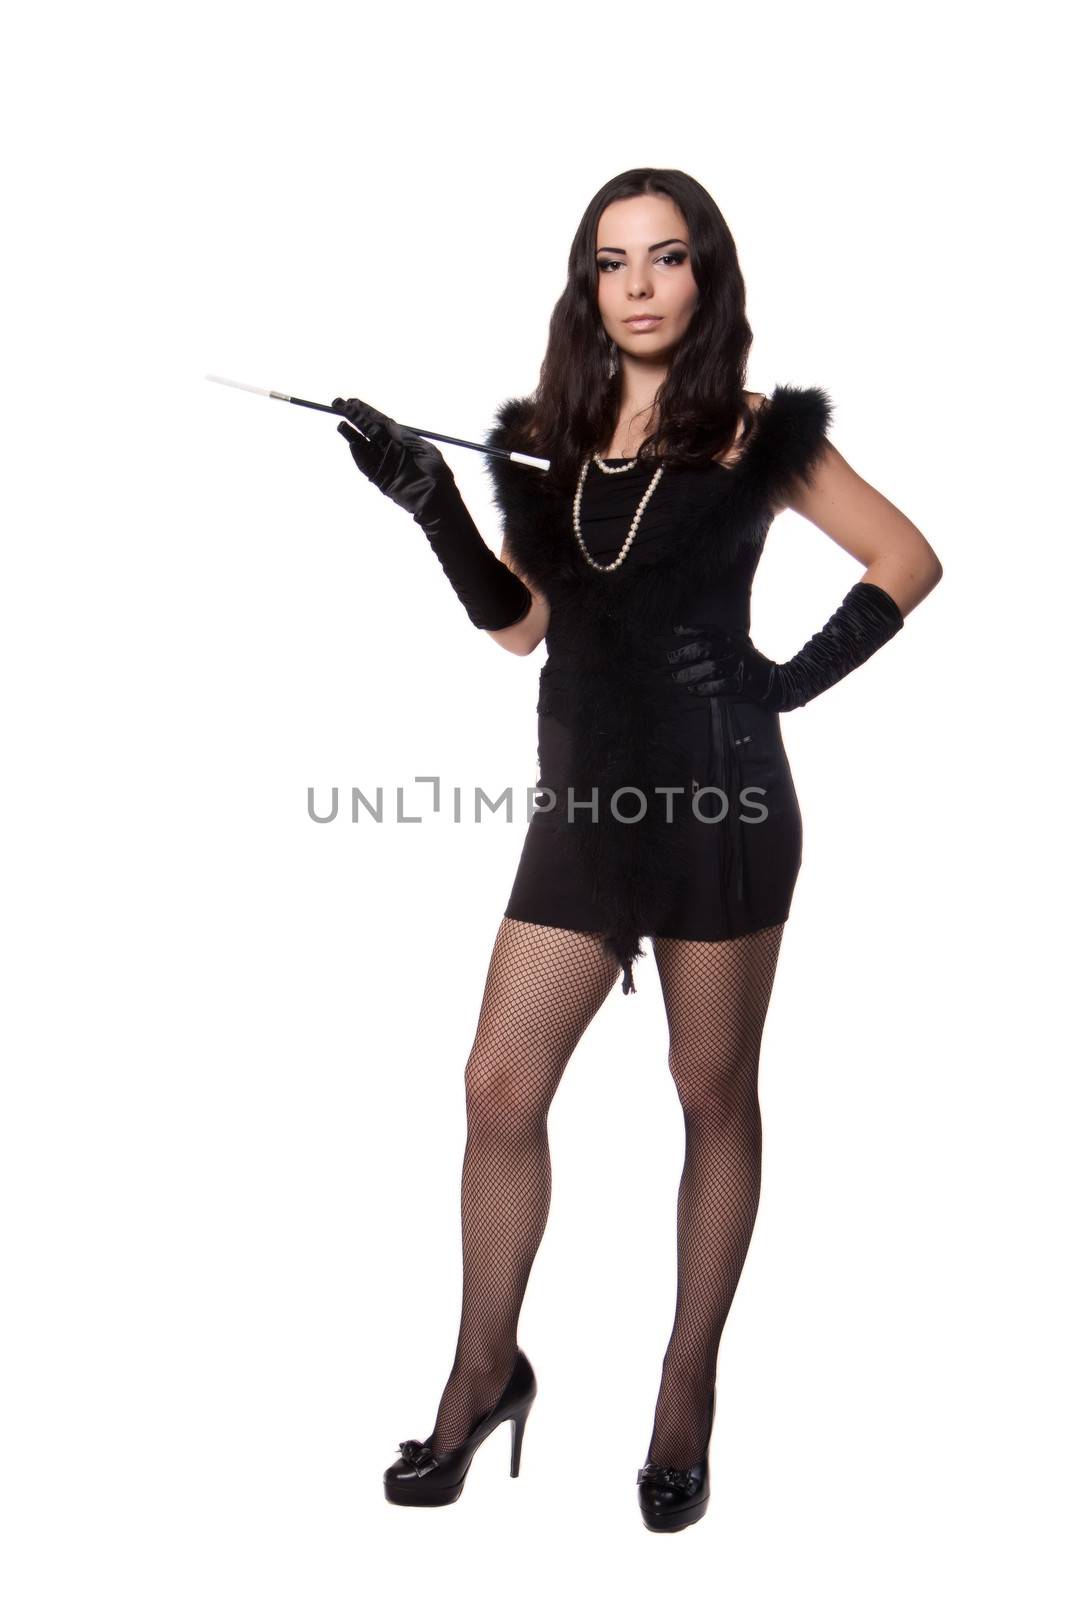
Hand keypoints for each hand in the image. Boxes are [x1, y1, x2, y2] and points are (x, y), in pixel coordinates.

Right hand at [331, 396, 454, 524]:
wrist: (438, 502)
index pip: (382, 422)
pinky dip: (359, 455)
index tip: (352, 402)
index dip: (367, 411)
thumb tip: (388, 423)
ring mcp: (385, 464)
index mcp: (404, 441)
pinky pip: (366, 465)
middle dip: (354, 417)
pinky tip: (352, 444)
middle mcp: (392, 450)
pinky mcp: (380, 479)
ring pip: (364, 446)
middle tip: (337, 404)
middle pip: (369, 430)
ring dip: (352, 435)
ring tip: (340, 424)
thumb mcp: (424, 450)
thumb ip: (405, 436)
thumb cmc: (437, 476)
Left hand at [666, 624, 779, 704]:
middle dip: (685, 653)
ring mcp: (739, 666)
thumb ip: (724, 641)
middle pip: (706, 648)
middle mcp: (735, 650)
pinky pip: (720, 686)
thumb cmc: (752, 663)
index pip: (710, 631)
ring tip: (676, 678)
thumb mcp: (740, 646)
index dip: (692, 629)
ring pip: (710, 668)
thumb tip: (698, 639)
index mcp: (733, 639)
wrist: (776, 682)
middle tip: (670, 658)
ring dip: (690, 673)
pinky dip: (704, 688)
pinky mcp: (742, 683)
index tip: (675, 630)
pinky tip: (692, 690)